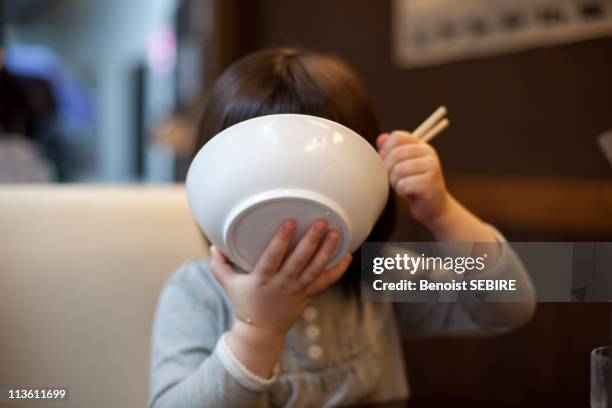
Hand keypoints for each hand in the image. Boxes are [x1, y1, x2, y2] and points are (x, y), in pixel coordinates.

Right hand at [210, 219, 351, 335]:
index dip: (281, 240)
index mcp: (262, 279)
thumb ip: (219, 265)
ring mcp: (297, 290)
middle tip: (322, 223)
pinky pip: (326, 282)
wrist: (261, 332)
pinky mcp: (308, 295)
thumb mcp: (228, 285)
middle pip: (299, 261)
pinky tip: (348, 255)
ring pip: (315, 270)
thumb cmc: (244, 303)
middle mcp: (282, 284)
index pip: (273, 256)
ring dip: (327, 251)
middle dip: (311, 241)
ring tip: (336, 233)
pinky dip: (337, 270)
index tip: (290, 222)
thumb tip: (212, 245)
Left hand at [377, 130, 449, 227]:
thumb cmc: (413, 185)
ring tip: (403, 186)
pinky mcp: (430, 183)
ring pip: (398, 170)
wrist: (432, 207)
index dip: (385, 150)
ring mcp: (432, 167)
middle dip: (388, 170)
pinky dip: (402, 191)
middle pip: (395, 154)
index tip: (386, 163)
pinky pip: (404, 184)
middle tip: (395, 179)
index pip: (397, 137)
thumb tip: (381, 138)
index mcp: (421, 146)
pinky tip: (410, 193)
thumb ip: (391, 151)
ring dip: (395, 182)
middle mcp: (428, 153)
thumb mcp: (401, 165)